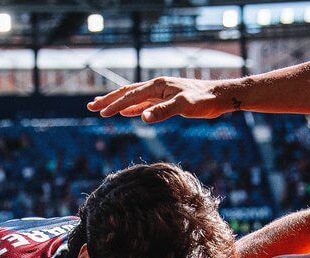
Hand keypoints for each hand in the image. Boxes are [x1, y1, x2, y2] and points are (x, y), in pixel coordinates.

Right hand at [88, 77, 228, 122]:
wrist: (218, 97)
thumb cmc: (203, 101)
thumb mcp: (184, 106)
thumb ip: (163, 111)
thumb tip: (142, 118)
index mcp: (158, 86)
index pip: (131, 96)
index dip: (114, 105)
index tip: (100, 113)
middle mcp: (157, 86)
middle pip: (127, 92)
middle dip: (109, 100)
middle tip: (91, 107)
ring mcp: (160, 92)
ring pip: (134, 97)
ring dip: (118, 103)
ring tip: (102, 108)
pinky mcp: (166, 99)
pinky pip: (144, 103)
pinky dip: (132, 107)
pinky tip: (126, 112)